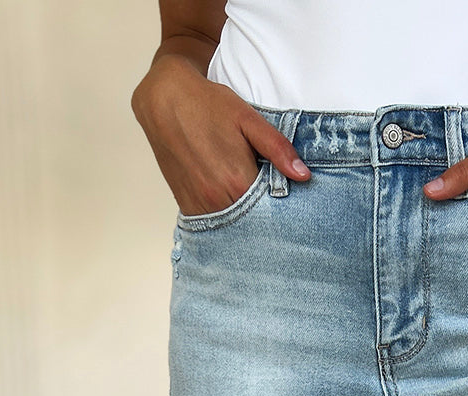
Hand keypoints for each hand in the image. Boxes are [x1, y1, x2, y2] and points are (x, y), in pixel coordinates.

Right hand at [131, 54, 309, 215]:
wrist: (164, 98)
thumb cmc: (208, 105)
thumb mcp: (249, 120)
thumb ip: (277, 149)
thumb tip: (303, 175)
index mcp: (238, 181)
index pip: (272, 210)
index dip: (282, 206)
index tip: (286, 197)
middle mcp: (217, 199)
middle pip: (253, 221)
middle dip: (264, 214)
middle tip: (270, 200)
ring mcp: (199, 205)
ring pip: (232, 225)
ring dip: (244, 217)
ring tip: (248, 197)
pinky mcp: (186, 205)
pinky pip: (213, 222)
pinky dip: (225, 216)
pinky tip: (231, 201)